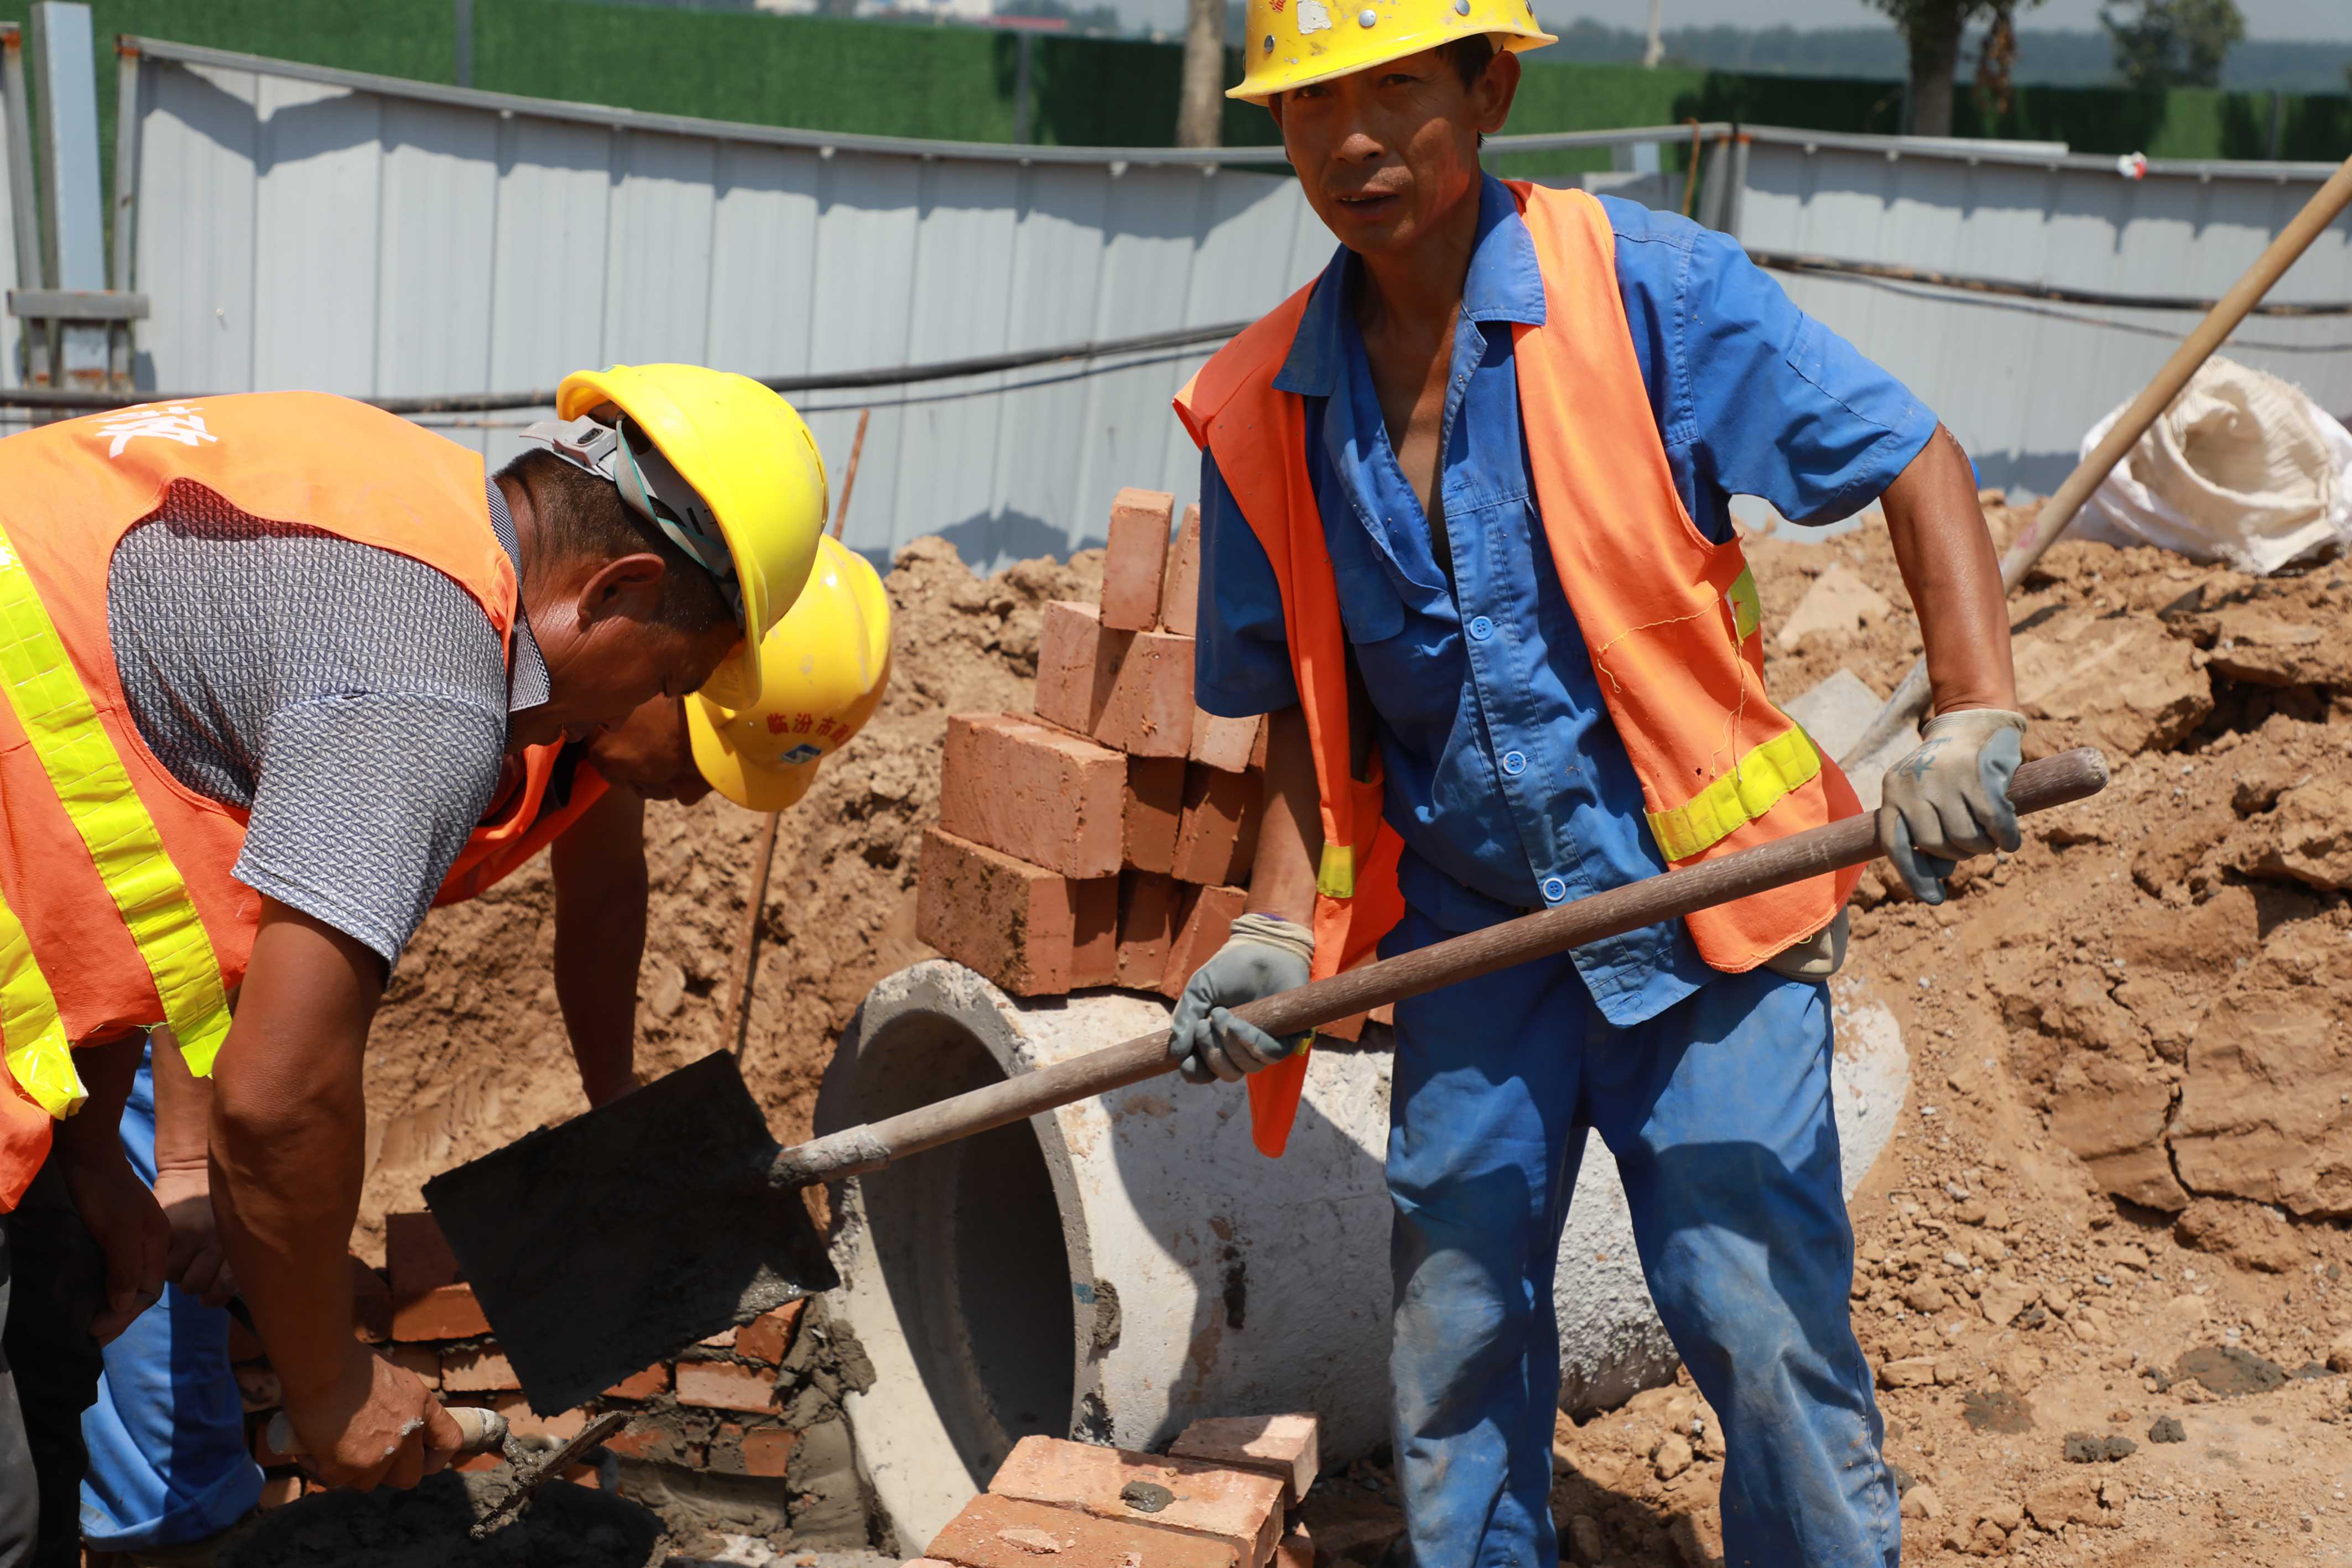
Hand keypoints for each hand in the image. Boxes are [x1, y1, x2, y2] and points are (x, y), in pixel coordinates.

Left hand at [58, 1143, 167, 1343]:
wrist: (85, 1153)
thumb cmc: (104, 1191)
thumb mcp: (119, 1230)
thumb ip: (126, 1267)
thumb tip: (125, 1305)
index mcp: (157, 1242)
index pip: (149, 1291)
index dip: (125, 1314)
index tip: (96, 1330)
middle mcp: (147, 1243)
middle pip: (139, 1289)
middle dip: (117, 1314)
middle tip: (89, 1335)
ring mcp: (128, 1237)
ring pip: (125, 1280)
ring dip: (108, 1303)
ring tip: (86, 1322)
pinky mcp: (109, 1233)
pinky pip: (111, 1268)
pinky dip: (100, 1287)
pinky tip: (86, 1295)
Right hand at [152, 1163, 236, 1307]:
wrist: (195, 1170)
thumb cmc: (222, 1207)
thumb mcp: (238, 1232)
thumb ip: (233, 1263)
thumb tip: (218, 1296)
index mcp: (236, 1242)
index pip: (224, 1285)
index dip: (216, 1296)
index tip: (209, 1298)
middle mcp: (213, 1240)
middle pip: (193, 1286)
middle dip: (193, 1282)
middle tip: (194, 1268)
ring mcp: (188, 1234)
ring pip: (173, 1276)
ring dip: (175, 1271)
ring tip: (181, 1254)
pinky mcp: (165, 1228)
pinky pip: (157, 1260)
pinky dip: (160, 1258)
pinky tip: (168, 1247)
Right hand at [283, 1343, 463, 1490]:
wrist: (321, 1365)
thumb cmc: (348, 1362)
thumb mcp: (392, 1377)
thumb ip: (400, 1405)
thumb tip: (391, 1422)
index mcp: (423, 1407)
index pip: (449, 1441)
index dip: (436, 1457)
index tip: (422, 1458)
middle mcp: (408, 1435)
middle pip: (409, 1476)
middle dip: (389, 1472)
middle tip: (367, 1457)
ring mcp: (379, 1455)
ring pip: (368, 1483)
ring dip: (351, 1471)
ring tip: (331, 1444)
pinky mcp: (346, 1469)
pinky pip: (334, 1482)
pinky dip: (320, 1468)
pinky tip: (309, 1447)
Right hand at [1168, 915, 1313, 1084]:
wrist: (1260, 946)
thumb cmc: (1229, 968)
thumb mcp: (1198, 991)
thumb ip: (1186, 1018)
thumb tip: (1176, 1052)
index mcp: (1218, 1040)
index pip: (1207, 1071)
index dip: (1196, 1073)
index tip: (1186, 1062)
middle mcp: (1241, 1047)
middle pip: (1227, 1074)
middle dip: (1211, 1054)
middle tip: (1204, 1025)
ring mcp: (1264, 1042)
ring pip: (1247, 1067)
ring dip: (1229, 1045)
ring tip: (1220, 1014)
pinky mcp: (1287, 1036)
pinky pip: (1270, 1054)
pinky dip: (1250, 1042)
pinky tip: (1237, 1024)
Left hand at [1877, 708, 2026, 903]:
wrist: (1973, 721)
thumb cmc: (1950, 772)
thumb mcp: (1927, 797)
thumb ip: (1929, 832)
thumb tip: (1939, 874)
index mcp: (1893, 792)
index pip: (1895, 845)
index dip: (1913, 877)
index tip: (1934, 899)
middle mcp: (1914, 785)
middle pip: (1935, 845)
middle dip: (1958, 855)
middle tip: (1973, 845)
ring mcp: (1945, 779)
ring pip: (1965, 838)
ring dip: (1983, 847)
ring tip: (1989, 837)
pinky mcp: (1978, 775)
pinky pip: (1994, 822)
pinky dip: (2005, 837)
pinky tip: (2010, 839)